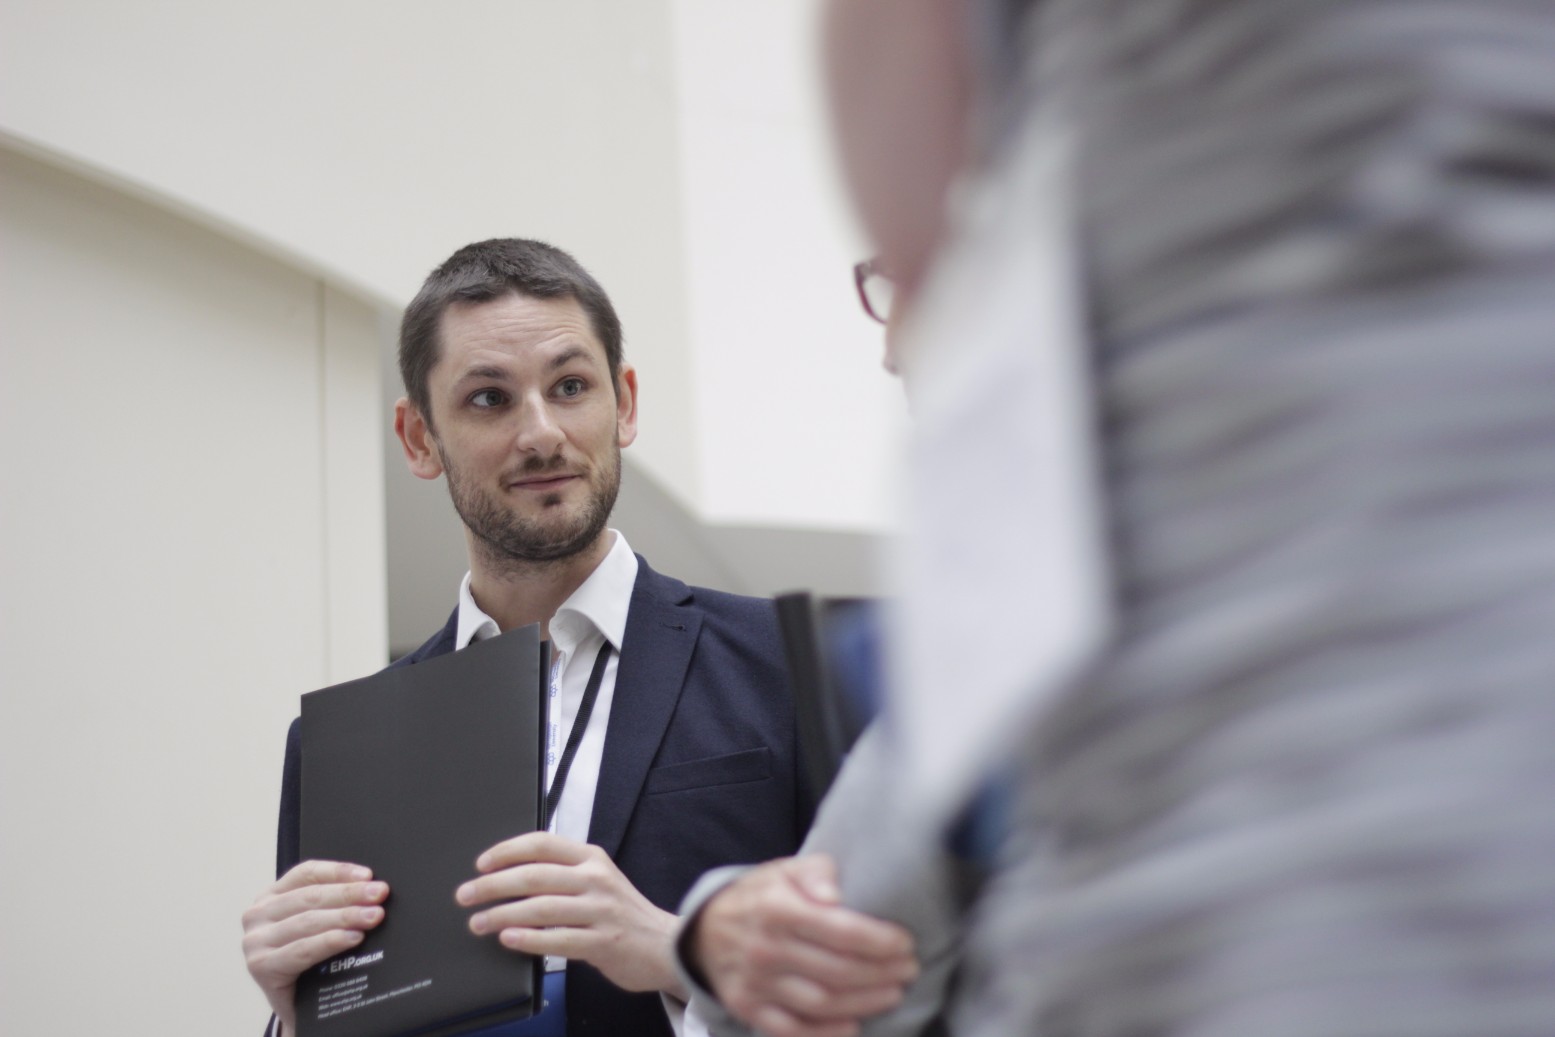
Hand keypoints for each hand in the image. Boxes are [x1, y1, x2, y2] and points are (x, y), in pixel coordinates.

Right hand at [241, 860, 388, 1033]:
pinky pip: (303, 950)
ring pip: (309, 921)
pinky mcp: (260, 966)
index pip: (307, 874)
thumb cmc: (310, 961)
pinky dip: (331, 942)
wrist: (297, 1007)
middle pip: (311, 896)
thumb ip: (333, 904)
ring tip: (373, 916)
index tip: (368, 875)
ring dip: (346, 917)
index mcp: (271, 896)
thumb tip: (370, 889)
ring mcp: (256, 941)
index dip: (338, 871)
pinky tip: (353, 938)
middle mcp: (258, 915)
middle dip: (350, 894)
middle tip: (380, 894)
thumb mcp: (318, 925)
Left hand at [456, 832, 682, 997]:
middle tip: (466, 895)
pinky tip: (509, 939)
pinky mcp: (603, 942)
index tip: (480, 864)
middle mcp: (595, 879)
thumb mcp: (596, 879)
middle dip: (492, 885)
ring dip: (502, 914)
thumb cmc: (620, 913)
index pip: (542, 844)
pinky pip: (558, 939)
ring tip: (479, 922)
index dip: (507, 851)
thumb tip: (507, 876)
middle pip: (534, 875)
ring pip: (541, 907)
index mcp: (591, 858)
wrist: (665, 945)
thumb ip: (561, 874)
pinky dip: (529, 939)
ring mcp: (601, 910)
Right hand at [688, 855, 917, 1036]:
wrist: (705, 931)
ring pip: (821, 1003)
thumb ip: (816, 873)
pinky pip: (792, 1030)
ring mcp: (755, 983)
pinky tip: (855, 1024)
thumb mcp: (784, 870)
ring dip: (864, 1002)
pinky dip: (827, 1033)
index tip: (906, 942)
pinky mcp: (748, 1009)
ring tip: (893, 992)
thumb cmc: (761, 897)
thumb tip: (835, 894)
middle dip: (881, 972)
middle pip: (836, 970)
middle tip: (909, 969)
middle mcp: (764, 948)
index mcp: (777, 909)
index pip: (839, 930)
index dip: (878, 940)